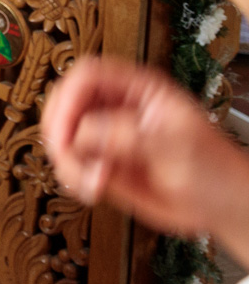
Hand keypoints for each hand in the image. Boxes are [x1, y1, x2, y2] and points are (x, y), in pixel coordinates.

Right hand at [42, 57, 248, 262]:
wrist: (222, 207)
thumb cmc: (216, 171)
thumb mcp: (179, 147)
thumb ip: (130, 135)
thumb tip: (85, 132)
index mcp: (140, 91)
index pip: (89, 75)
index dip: (71, 98)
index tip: (69, 129)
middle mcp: (118, 110)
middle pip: (65, 102)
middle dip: (61, 131)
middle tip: (70, 155)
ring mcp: (107, 137)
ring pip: (61, 136)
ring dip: (68, 161)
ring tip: (95, 181)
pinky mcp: (102, 163)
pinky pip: (70, 164)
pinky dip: (73, 178)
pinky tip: (95, 188)